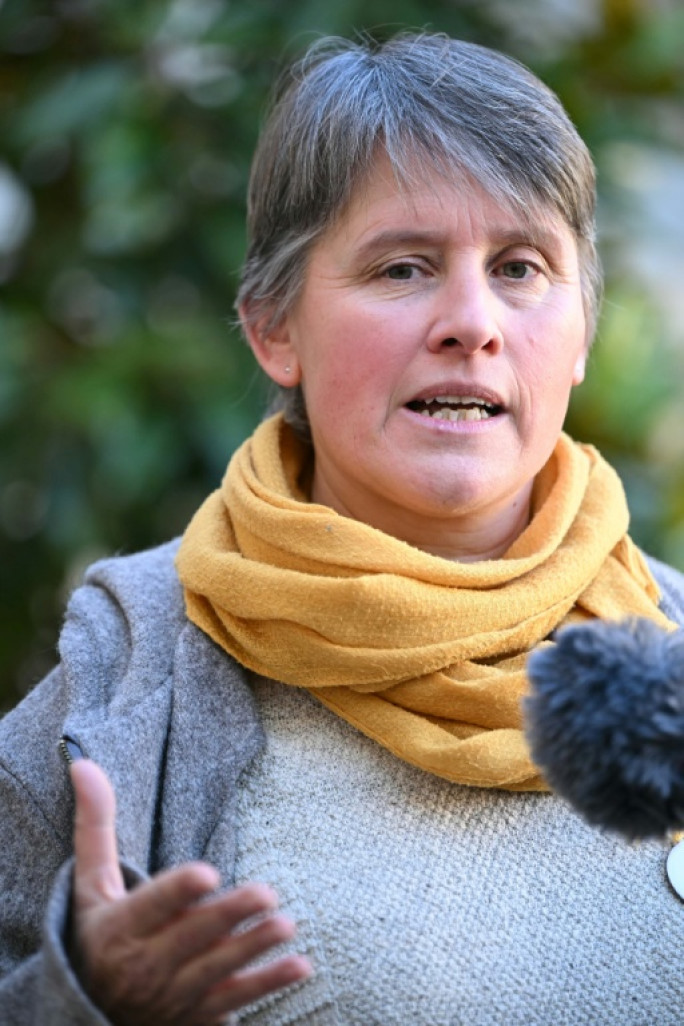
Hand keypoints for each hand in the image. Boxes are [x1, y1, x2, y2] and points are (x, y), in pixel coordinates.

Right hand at [70, 759, 310, 1024]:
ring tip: (286, 925)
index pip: (151, 906)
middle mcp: (143, 966)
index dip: (178, 892)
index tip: (207, 873)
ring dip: (253, 949)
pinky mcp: (196, 1016)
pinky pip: (233, 1002)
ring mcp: (171, 997)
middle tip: (267, 893)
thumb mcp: (91, 886)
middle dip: (228, 917)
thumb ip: (96, 826)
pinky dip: (266, 986)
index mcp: (118, 929)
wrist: (88, 1016)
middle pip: (191, 938)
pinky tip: (299, 965)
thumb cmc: (97, 935)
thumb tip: (83, 762)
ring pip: (217, 971)